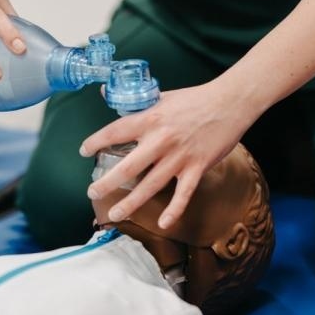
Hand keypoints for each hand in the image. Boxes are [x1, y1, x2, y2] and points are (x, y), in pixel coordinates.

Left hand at [80, 81, 249, 230]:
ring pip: (150, 185)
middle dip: (106, 183)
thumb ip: (137, 100)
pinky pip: (183, 195)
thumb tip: (104, 91)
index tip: (84, 151)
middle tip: (92, 193)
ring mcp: (179, 157)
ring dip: (131, 203)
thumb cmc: (196, 98)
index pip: (115, 132)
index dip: (96, 142)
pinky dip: (173, 211)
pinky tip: (163, 224)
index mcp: (150, 118)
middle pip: (127, 167)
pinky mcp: (197, 168)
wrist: (229, 102)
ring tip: (115, 214)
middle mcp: (161, 140)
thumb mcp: (162, 95)